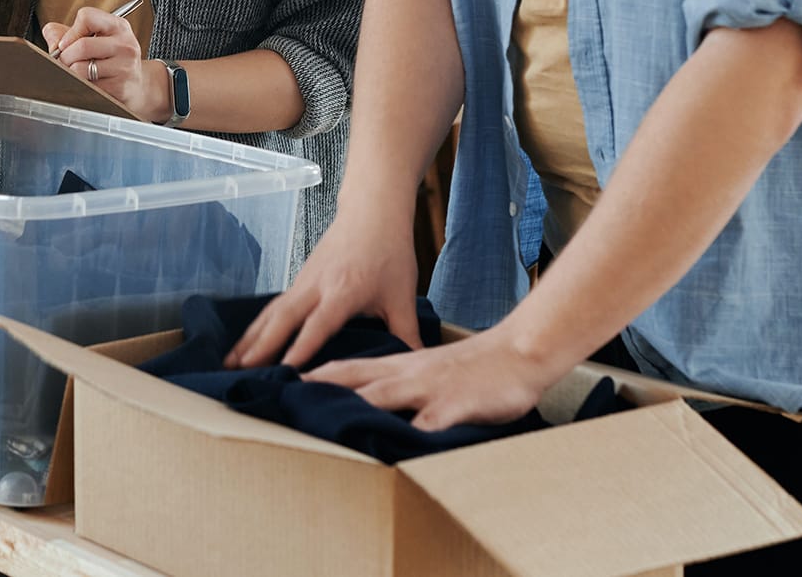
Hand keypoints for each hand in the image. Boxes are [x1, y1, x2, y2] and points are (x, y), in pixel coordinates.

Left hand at [42, 8, 170, 122]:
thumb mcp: (96, 38)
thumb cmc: (111, 59)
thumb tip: (50, 35)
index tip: (67, 43)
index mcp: (118, 26)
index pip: (87, 16)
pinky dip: (80, 87)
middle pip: (82, 46)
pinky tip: (89, 84)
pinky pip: (87, 87)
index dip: (71, 31)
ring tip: (77, 73)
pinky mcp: (119, 88)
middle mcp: (124, 44)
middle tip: (66, 62)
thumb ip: (67, 34)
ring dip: (71, 73)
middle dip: (66, 56)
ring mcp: (124, 67)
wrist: (138, 86)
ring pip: (80, 69)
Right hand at [226, 210, 420, 367]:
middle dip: (259, 346)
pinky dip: (257, 325)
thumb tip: (419, 365)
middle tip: (237, 370)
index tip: (284, 371)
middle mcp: (316, 286)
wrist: (372, 212)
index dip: (300, 348)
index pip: (318, 325)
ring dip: (250, 337)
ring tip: (229, 362)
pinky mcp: (300, 279)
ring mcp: (304, 281)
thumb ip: (408, 334)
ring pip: (271, 312)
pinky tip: (247, 342)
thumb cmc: (388, 252)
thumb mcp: (403, 296)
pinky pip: (274, 306)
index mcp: (343, 292)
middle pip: (281, 318)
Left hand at [304, 326, 556, 432]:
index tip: (282, 384)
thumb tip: (370, 398)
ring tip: (324, 421)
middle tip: (285, 400)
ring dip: (353, 407)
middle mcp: (408, 373)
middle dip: (320, 389)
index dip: (316, 375)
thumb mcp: (429, 371)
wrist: (519, 352)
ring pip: (384, 396)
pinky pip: (431, 423)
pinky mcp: (455, 405)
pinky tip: (397, 450)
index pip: (349, 368)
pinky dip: (411, 434)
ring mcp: (430, 388)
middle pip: (356, 379)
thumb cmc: (472, 368)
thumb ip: (400, 382)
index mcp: (400, 365)